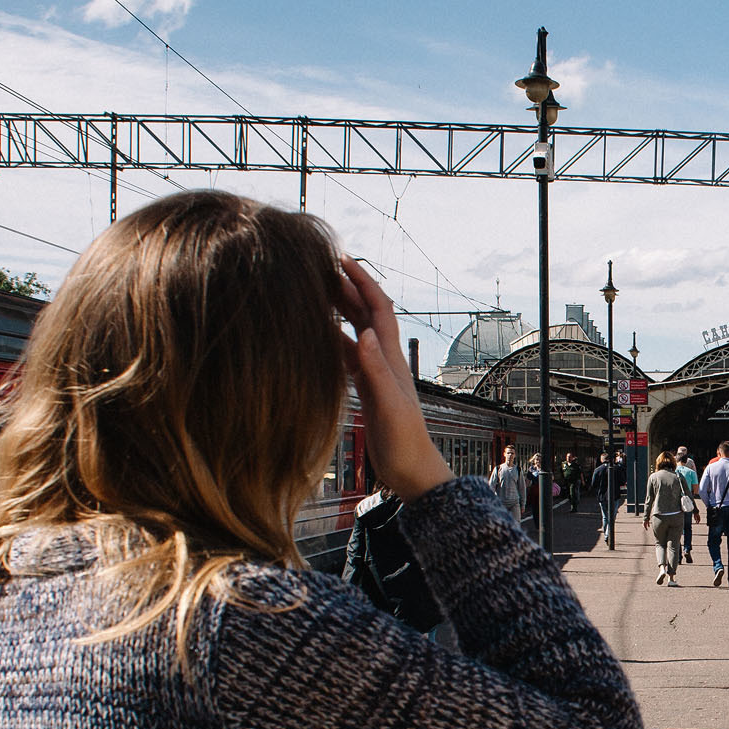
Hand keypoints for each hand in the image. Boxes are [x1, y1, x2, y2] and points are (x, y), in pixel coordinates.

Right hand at [333, 257, 450, 500]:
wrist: (412, 470)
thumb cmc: (404, 442)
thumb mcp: (389, 407)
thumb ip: (376, 372)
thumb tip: (365, 336)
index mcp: (391, 358)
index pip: (377, 309)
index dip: (362, 281)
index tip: (341, 259)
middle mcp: (385, 360)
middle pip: (365, 314)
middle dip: (347, 287)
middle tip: (320, 266)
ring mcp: (376, 373)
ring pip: (356, 331)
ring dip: (339, 309)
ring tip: (315, 292)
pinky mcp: (368, 388)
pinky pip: (349, 355)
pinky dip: (334, 339)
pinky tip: (318, 336)